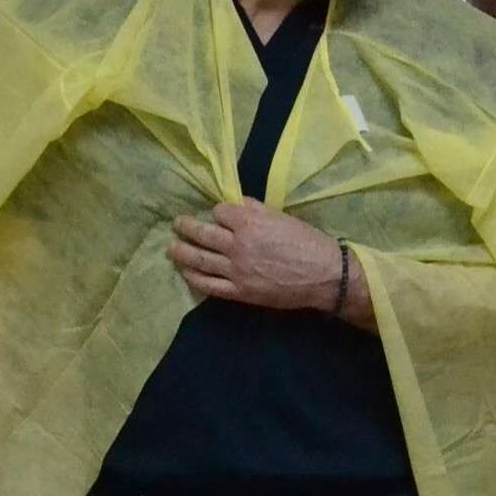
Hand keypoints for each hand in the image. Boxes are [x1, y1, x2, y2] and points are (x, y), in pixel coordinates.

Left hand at [168, 199, 338, 311]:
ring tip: (172, 248)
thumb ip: (255, 209)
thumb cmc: (306, 242)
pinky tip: (186, 272)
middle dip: (186, 227)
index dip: (218, 212)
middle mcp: (237, 245)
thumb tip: (235, 204)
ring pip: (199, 259)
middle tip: (177, 224)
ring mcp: (235, 270)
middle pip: (202, 234)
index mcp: (249, 222)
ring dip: (181, 252)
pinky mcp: (239, 291)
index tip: (220, 215)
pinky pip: (208, 285)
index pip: (219, 212)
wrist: (323, 274)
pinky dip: (194, 277)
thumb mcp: (281, 217)